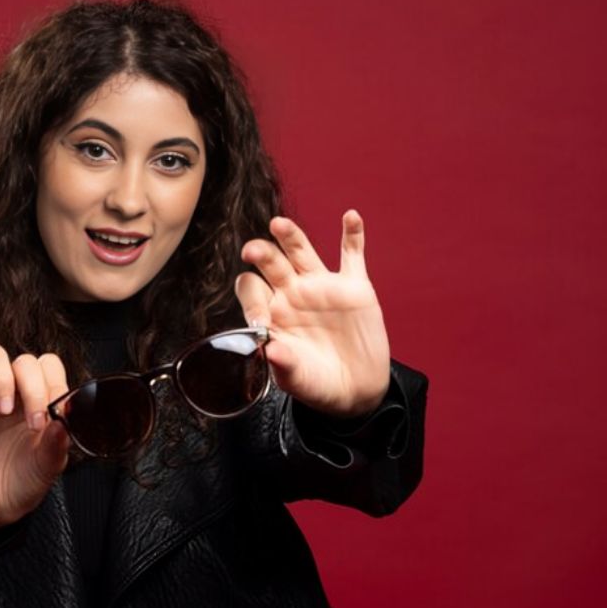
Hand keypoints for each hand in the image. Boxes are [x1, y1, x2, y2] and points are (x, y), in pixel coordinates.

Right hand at [0, 346, 71, 533]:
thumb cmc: (21, 482)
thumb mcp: (46, 468)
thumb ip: (56, 445)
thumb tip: (64, 421)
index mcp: (40, 402)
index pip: (49, 369)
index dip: (54, 383)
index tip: (56, 412)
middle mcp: (15, 394)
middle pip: (25, 362)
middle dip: (33, 387)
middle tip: (34, 423)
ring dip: (2, 377)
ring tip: (2, 409)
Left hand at [236, 210, 390, 417]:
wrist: (355, 390)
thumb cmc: (316, 383)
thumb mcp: (297, 379)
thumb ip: (283, 364)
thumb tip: (271, 350)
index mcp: (271, 313)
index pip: (251, 291)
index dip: (251, 299)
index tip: (260, 319)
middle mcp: (291, 293)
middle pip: (271, 263)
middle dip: (261, 254)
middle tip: (252, 251)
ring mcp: (322, 287)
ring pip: (302, 252)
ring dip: (291, 237)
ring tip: (279, 225)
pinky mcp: (354, 287)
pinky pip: (352, 255)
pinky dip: (353, 235)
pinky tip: (351, 217)